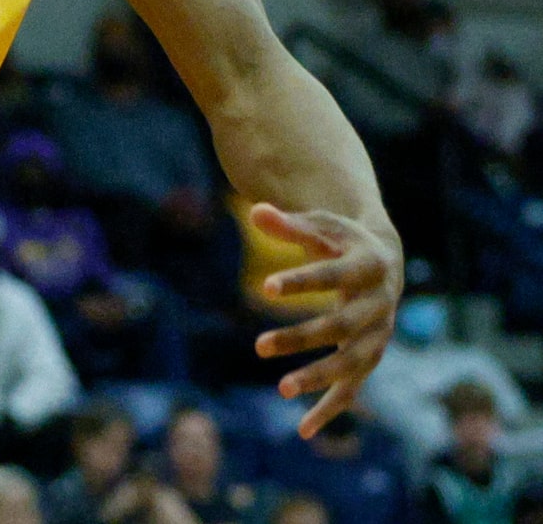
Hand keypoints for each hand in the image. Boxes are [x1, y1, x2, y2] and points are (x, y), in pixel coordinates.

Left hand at [252, 202, 401, 436]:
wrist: (385, 259)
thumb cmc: (342, 239)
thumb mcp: (319, 224)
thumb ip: (288, 223)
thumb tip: (254, 211)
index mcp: (369, 265)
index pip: (332, 274)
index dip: (301, 281)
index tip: (265, 286)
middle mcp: (380, 305)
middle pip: (341, 326)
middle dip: (302, 338)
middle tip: (259, 346)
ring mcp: (379, 336)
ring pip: (351, 364)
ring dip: (317, 377)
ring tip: (280, 388)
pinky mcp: (371, 357)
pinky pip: (354, 389)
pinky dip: (331, 409)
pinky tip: (303, 429)